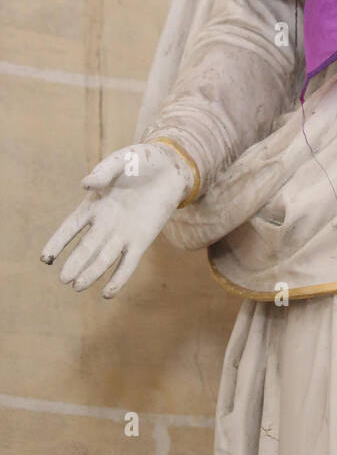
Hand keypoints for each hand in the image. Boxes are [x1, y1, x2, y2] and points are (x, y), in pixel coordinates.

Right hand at [40, 142, 195, 297]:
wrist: (171, 167)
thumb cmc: (141, 161)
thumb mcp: (121, 161)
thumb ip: (104, 172)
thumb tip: (86, 184)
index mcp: (94, 205)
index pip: (71, 227)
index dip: (58, 242)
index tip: (46, 258)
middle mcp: (105, 223)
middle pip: (86, 247)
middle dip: (75, 263)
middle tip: (64, 279)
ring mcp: (123, 234)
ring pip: (104, 258)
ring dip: (92, 273)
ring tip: (79, 286)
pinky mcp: (142, 240)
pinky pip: (128, 263)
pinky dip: (119, 278)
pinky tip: (108, 293)